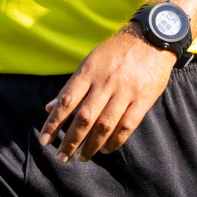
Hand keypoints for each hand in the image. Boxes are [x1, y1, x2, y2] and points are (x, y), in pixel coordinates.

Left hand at [38, 24, 176, 161]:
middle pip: (84, 117)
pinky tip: (105, 149)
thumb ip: (71, 86)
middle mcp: (105, 82)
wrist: (151, 38)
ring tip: (82, 157)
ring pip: (104, 125)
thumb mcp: (90, 61)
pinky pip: (127, 125)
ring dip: (91, 145)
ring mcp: (125, 91)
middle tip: (61, 157)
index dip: (54, 123)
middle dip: (70, 140)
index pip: (66, 101)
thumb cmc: (115, 52)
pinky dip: (115, 141)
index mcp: (89, 71)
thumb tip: (49, 108)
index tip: (44, 140)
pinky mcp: (143, 99)